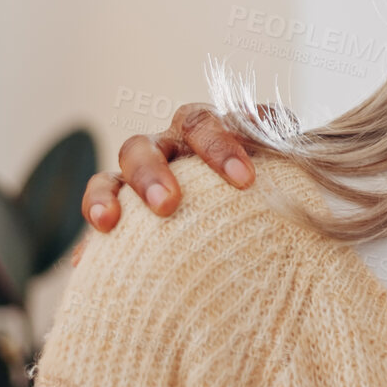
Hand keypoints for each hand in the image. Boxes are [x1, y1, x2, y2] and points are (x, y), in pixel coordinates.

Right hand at [75, 104, 268, 261]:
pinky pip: (97, 213)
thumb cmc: (265, 182)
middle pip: (150, 143)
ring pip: (115, 172)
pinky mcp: (119, 208)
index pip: (206, 123)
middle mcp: (168, 147)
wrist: (247, 212)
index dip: (222, 146)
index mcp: (206, 130)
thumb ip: (287, 151)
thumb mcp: (279, 167)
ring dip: (111, 193)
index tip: (244, 181)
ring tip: (112, 223)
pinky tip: (86, 264)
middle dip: (156, 172)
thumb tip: (299, 139)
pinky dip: (91, 238)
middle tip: (169, 205)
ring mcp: (140, 174)